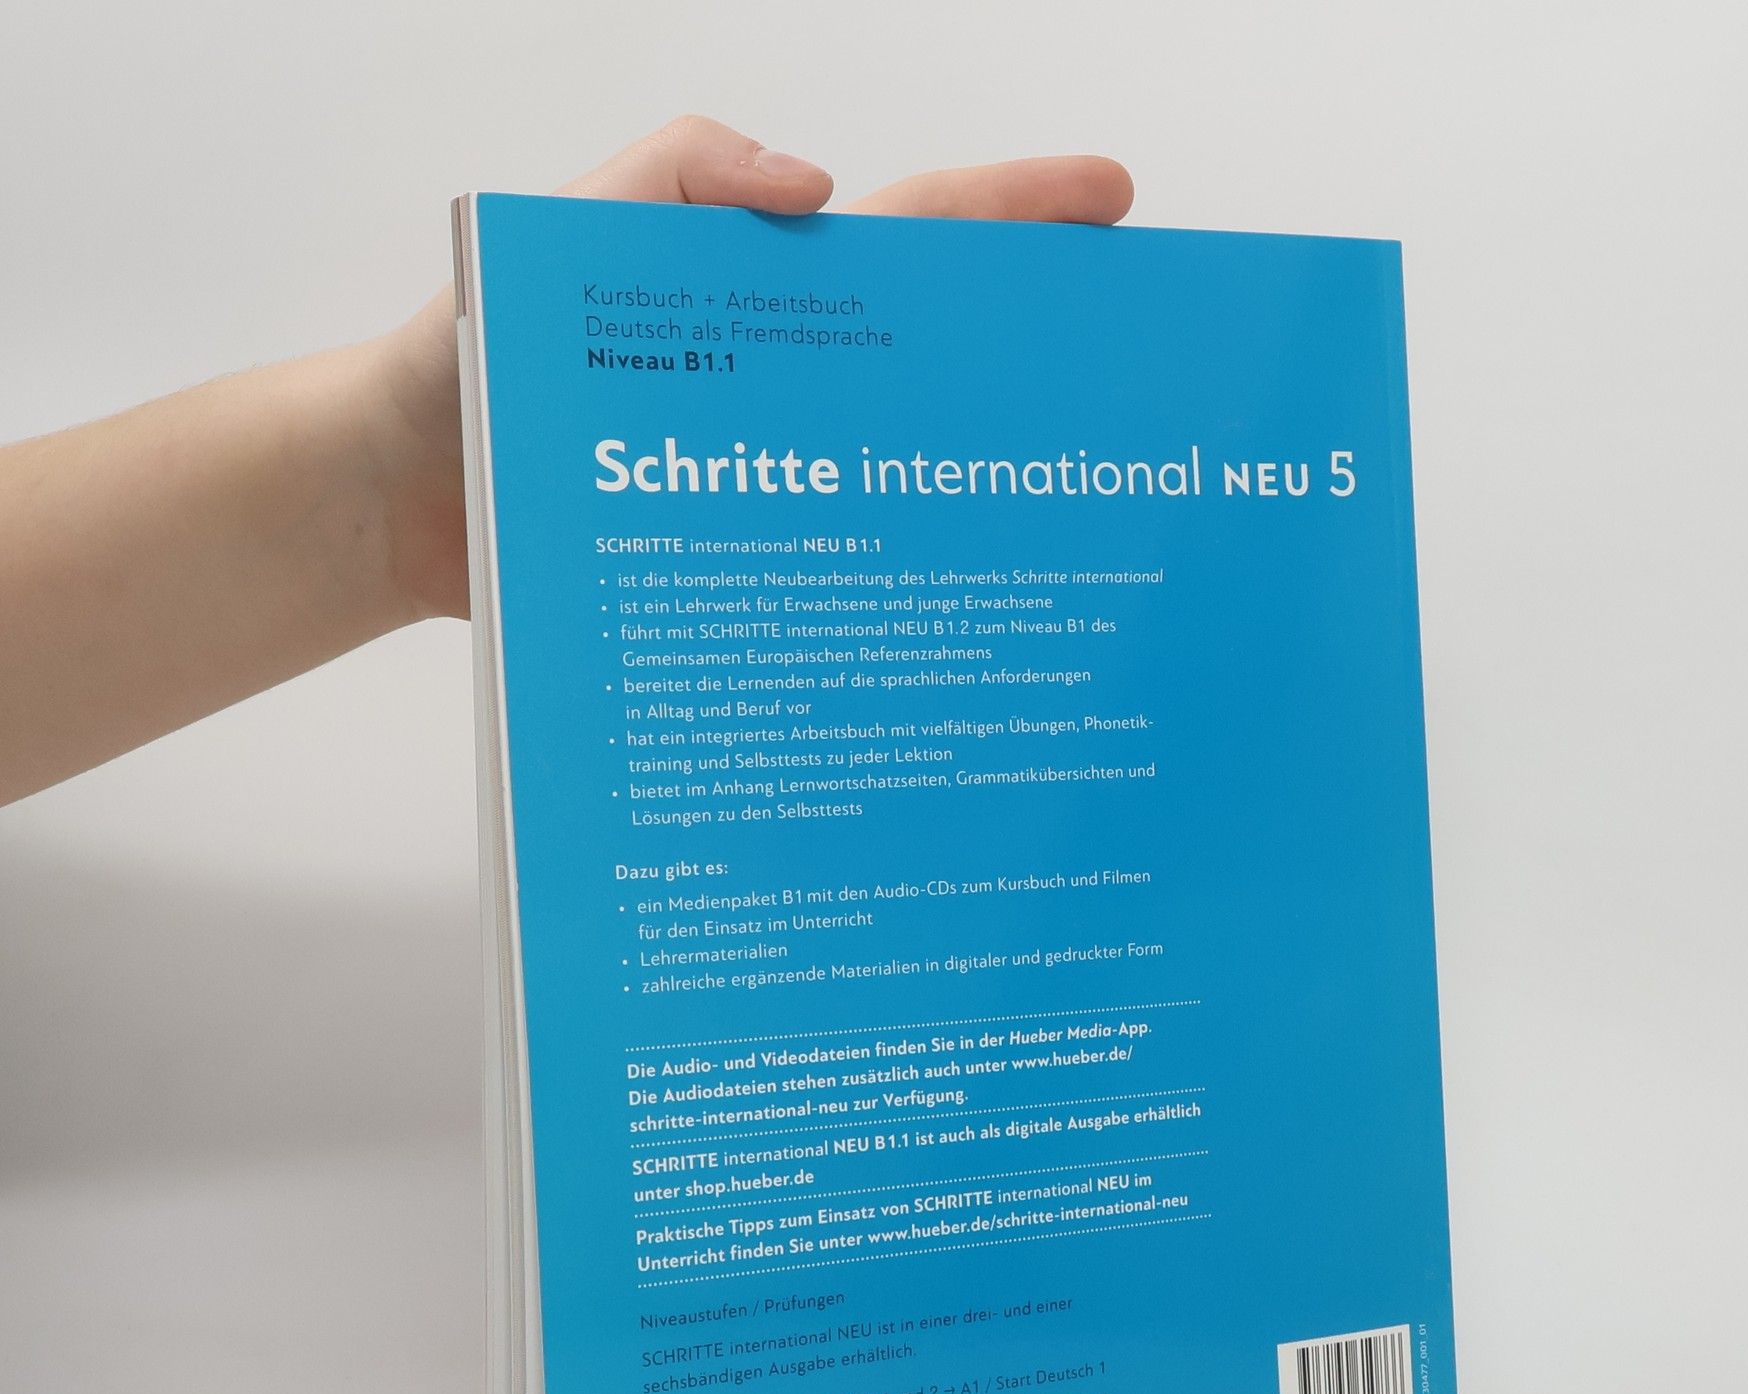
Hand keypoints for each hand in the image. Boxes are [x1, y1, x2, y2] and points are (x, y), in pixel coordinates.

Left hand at [368, 116, 1132, 623]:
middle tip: (1136, 386)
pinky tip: (953, 638)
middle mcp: (784, 390)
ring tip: (1080, 528)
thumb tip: (821, 193)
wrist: (390, 507)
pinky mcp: (739, 567)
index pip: (909, 237)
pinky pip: (832, 572)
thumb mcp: (556, 231)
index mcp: (759, 299)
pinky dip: (893, 596)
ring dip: (986, 501)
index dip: (1012, 215)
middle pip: (937, 366)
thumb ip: (674, 180)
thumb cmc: (457, 360)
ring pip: (901, 480)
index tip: (1112, 203)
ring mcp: (770, 480)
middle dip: (1042, 363)